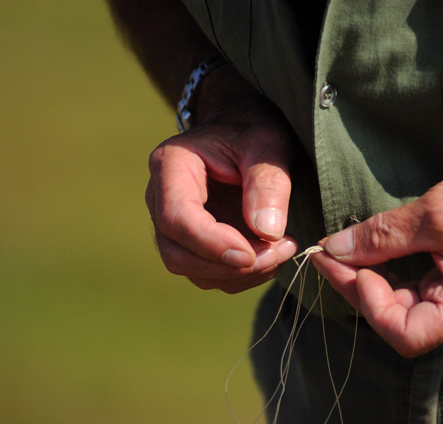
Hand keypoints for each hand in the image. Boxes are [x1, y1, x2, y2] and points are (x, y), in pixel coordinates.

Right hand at [146, 71, 297, 292]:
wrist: (242, 129)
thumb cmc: (252, 130)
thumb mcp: (267, 144)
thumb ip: (268, 184)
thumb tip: (267, 232)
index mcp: (171, 165)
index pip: (176, 218)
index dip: (212, 244)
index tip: (252, 253)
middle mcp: (161, 198)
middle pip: (176, 253)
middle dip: (228, 265)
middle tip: (278, 252)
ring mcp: (173, 224)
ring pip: (191, 269)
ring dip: (238, 275)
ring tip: (281, 251)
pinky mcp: (191, 242)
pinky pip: (207, 274)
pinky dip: (240, 276)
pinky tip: (270, 255)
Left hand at [312, 144, 442, 356]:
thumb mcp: (434, 213)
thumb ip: (381, 237)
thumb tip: (335, 249)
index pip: (405, 335)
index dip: (369, 304)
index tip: (345, 264)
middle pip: (401, 321)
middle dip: (360, 287)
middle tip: (329, 253)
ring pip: (406, 306)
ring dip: (372, 279)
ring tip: (342, 250)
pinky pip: (419, 290)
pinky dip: (392, 272)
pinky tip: (370, 251)